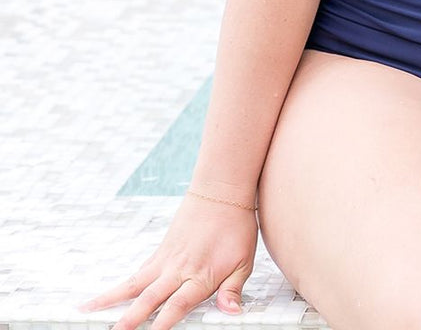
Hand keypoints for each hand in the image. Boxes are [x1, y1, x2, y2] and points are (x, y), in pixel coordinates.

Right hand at [82, 194, 257, 329]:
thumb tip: (232, 313)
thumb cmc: (236, 226)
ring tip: (88, 311)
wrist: (222, 191)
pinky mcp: (160, 252)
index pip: (178, 304)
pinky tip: (105, 299)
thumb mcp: (244, 261)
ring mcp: (166, 260)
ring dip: (111, 300)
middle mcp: (178, 270)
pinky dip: (120, 287)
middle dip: (131, 318)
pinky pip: (137, 273)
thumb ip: (233, 290)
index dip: (164, 322)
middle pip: (150, 298)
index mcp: (200, 276)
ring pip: (134, 285)